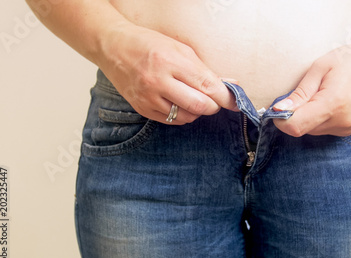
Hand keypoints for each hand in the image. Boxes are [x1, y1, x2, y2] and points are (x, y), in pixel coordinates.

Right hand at [97, 23, 237, 124]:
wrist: (113, 47)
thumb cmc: (150, 44)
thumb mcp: (180, 49)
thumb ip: (205, 70)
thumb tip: (230, 85)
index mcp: (171, 61)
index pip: (207, 86)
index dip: (226, 97)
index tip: (236, 103)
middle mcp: (158, 81)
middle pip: (199, 105)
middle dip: (213, 106)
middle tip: (214, 100)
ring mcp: (148, 97)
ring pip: (187, 116)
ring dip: (197, 111)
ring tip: (193, 98)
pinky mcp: (142, 108)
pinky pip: (172, 120)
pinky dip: (182, 115)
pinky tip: (179, 103)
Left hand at [273, 34, 350, 136]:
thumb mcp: (321, 68)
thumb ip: (300, 93)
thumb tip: (279, 110)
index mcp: (333, 104)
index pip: (295, 126)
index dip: (281, 119)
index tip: (277, 107)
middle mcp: (341, 122)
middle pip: (302, 129)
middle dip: (293, 115)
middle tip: (301, 93)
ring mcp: (347, 128)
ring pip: (312, 130)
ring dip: (307, 116)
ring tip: (320, 93)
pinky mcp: (350, 129)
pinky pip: (324, 129)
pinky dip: (318, 118)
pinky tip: (328, 101)